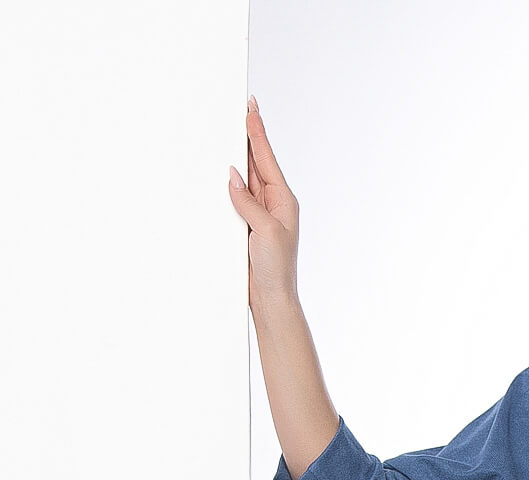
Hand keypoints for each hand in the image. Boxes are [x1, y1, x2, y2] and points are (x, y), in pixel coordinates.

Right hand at [227, 96, 299, 310]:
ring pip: (244, 178)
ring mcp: (259, 213)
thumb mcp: (265, 230)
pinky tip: (220, 171)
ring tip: (227, 130)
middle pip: (255, 162)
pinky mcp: (247, 225)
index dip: (257, 131)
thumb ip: (249, 202)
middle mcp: (273, 203)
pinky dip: (228, 183)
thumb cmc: (276, 269)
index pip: (266, 158)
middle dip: (246, 136)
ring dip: (235, 157)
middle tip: (238, 109)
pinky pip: (235, 197)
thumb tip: (233, 177)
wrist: (271, 299)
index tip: (251, 107)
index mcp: (283, 200)